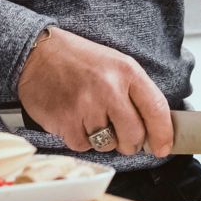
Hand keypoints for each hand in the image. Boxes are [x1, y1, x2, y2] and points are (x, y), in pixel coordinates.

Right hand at [17, 27, 173, 156]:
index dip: (163, 134)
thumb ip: (135, 93)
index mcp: (127, 71)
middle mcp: (109, 88)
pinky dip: (81, 138)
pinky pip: (83, 146)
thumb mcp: (114, 64)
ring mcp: (87, 106)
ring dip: (102, 139)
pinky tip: (74, 118)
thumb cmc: (78, 60)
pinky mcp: (66, 121)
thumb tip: (153, 130)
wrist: (36, 53)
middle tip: (122, 137)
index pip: (156, 109)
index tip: (163, 147)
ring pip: (108, 144)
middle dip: (130, 143)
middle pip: (134, 135)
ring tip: (91, 116)